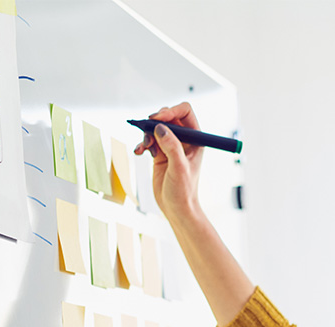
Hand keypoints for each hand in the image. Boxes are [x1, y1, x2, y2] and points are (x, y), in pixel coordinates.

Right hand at [133, 102, 203, 221]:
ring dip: (146, 134)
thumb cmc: (184, 191)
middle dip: (155, 121)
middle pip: (168, 117)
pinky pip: (148, 141)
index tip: (157, 118)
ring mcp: (171, 146)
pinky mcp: (160, 154)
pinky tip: (139, 152)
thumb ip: (172, 147)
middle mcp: (184, 140)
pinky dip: (142, 144)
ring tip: (143, 147)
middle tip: (145, 128)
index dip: (171, 111)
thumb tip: (160, 128)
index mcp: (196, 139)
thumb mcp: (179, 168)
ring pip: (156, 128)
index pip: (185, 112)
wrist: (176, 208)